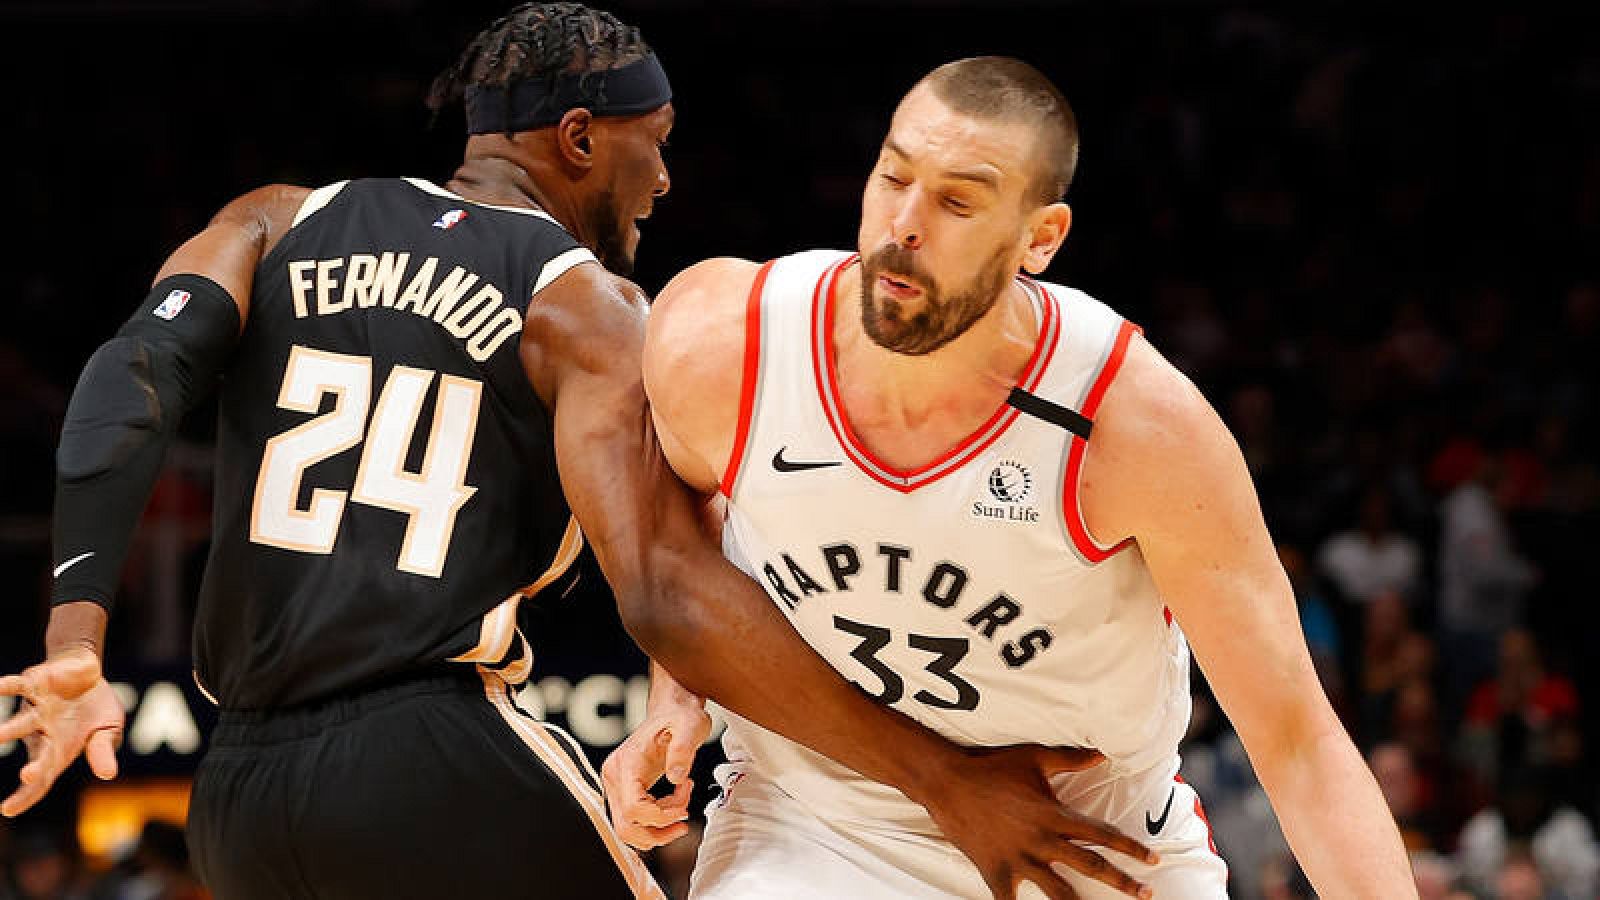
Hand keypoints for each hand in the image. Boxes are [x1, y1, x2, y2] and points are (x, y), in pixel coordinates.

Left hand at [0, 647, 124, 816]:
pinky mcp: (33, 684)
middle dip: (33, 766)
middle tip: (28, 775)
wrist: (87, 672)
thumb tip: (108, 775)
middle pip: (37, 753)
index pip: (42, 779)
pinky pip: (18, 686)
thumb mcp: (108, 729)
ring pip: (21, 722)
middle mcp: (42, 733)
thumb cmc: (96, 708)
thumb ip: (103, 750)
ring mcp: (36, 709)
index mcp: (58, 750)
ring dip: (10, 729)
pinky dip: (6, 687)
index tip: (7, 810)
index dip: (25, 795)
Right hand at [602, 702, 710, 849]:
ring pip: (628, 830)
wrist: (672, 710)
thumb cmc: (680, 717)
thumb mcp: (690, 726)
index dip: (661, 816)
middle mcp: (614, 776)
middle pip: (626, 827)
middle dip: (658, 832)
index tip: (684, 807)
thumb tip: (677, 777)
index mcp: (627, 762)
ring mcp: (616, 785)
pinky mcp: (624, 791)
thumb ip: (683, 749)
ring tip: (681, 809)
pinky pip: (634, 820)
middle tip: (683, 820)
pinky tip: (675, 804)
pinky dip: (656, 822)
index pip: (634, 808)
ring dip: (657, 831)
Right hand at [923, 745, 1157, 899]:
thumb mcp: (1034, 759)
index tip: (1154, 860)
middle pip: (1090, 867)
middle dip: (1123, 882)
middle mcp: (1042, 841)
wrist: (948, 782)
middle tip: (1147, 894)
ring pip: (1058, 893)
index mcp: (1054, 815)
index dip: (1131, 848)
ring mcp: (1019, 860)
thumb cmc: (992, 768)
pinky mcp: (996, 872)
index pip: (1102, 834)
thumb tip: (1103, 754)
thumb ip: (1071, 759)